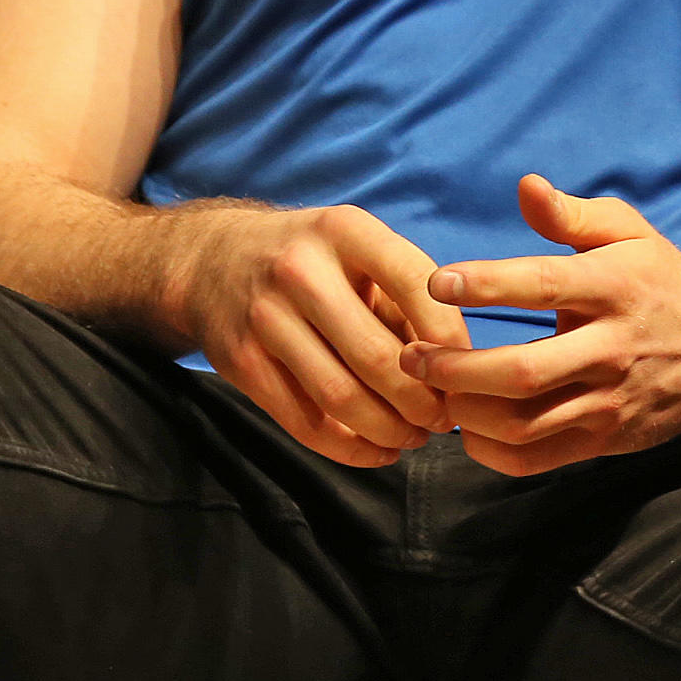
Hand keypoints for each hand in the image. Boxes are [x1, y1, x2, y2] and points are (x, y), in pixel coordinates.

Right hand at [171, 204, 471, 467]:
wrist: (210, 260)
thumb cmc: (309, 259)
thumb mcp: (355, 251)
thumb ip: (404, 300)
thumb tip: (458, 368)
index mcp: (343, 231)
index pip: (414, 283)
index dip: (450, 337)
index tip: (470, 369)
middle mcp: (300, 269)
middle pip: (377, 356)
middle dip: (422, 401)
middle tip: (444, 420)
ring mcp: (264, 317)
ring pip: (341, 396)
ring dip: (390, 430)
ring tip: (414, 437)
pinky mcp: (239, 362)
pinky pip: (304, 422)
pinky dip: (350, 447)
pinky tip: (377, 449)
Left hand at [405, 175, 680, 474]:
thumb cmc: (660, 280)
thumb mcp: (627, 233)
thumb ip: (571, 214)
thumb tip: (525, 186)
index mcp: (613, 288)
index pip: (543, 286)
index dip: (486, 285)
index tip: (436, 282)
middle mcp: (612, 349)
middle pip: (523, 371)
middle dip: (457, 367)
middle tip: (410, 353)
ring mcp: (610, 402)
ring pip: (525, 424)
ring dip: (466, 411)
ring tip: (427, 388)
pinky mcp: (607, 440)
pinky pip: (538, 460)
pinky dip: (492, 452)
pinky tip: (465, 426)